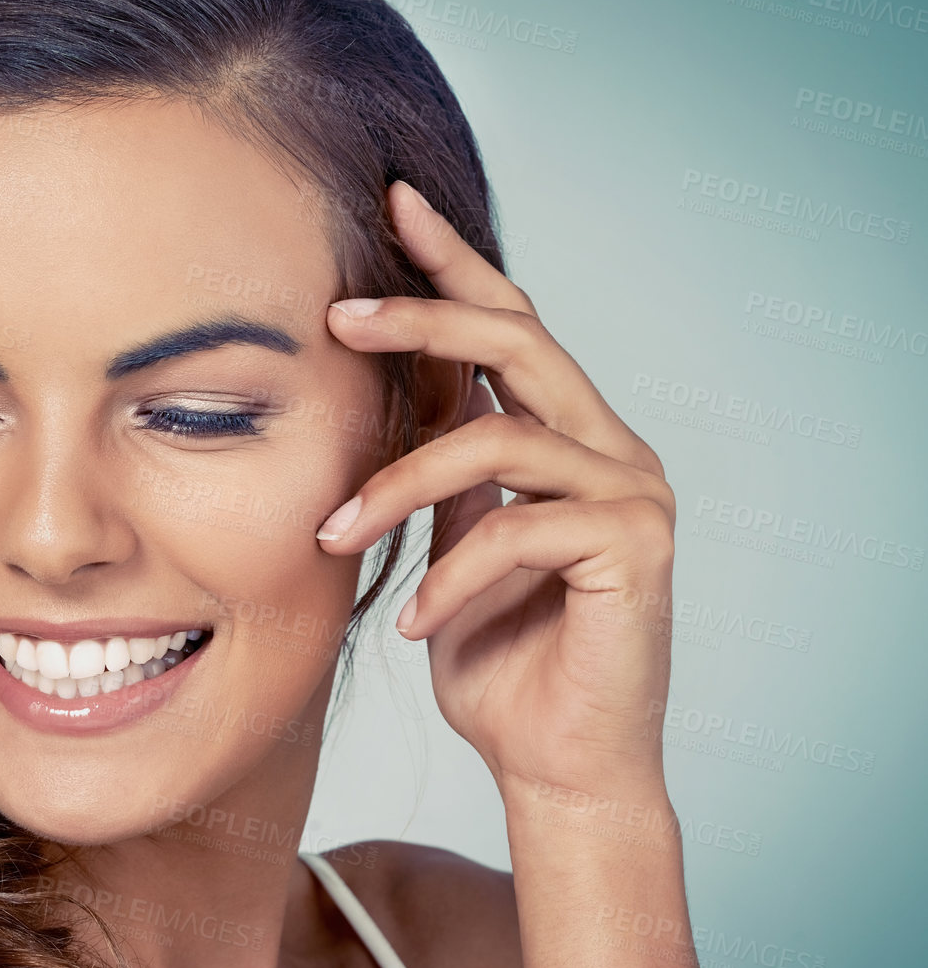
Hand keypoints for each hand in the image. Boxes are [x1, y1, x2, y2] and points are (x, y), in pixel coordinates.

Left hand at [315, 180, 676, 802]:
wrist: (557, 765)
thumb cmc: (497, 655)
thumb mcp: (452, 543)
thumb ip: (441, 470)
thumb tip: (383, 397)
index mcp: (566, 434)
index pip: (509, 323)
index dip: (452, 261)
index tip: (392, 202)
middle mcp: (611, 446)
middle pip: (516, 340)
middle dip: (420, 318)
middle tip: (335, 316)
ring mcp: (633, 493)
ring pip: (498, 440)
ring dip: (397, 485)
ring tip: (331, 538)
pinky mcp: (636, 550)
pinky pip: (516, 530)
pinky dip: (446, 576)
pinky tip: (406, 623)